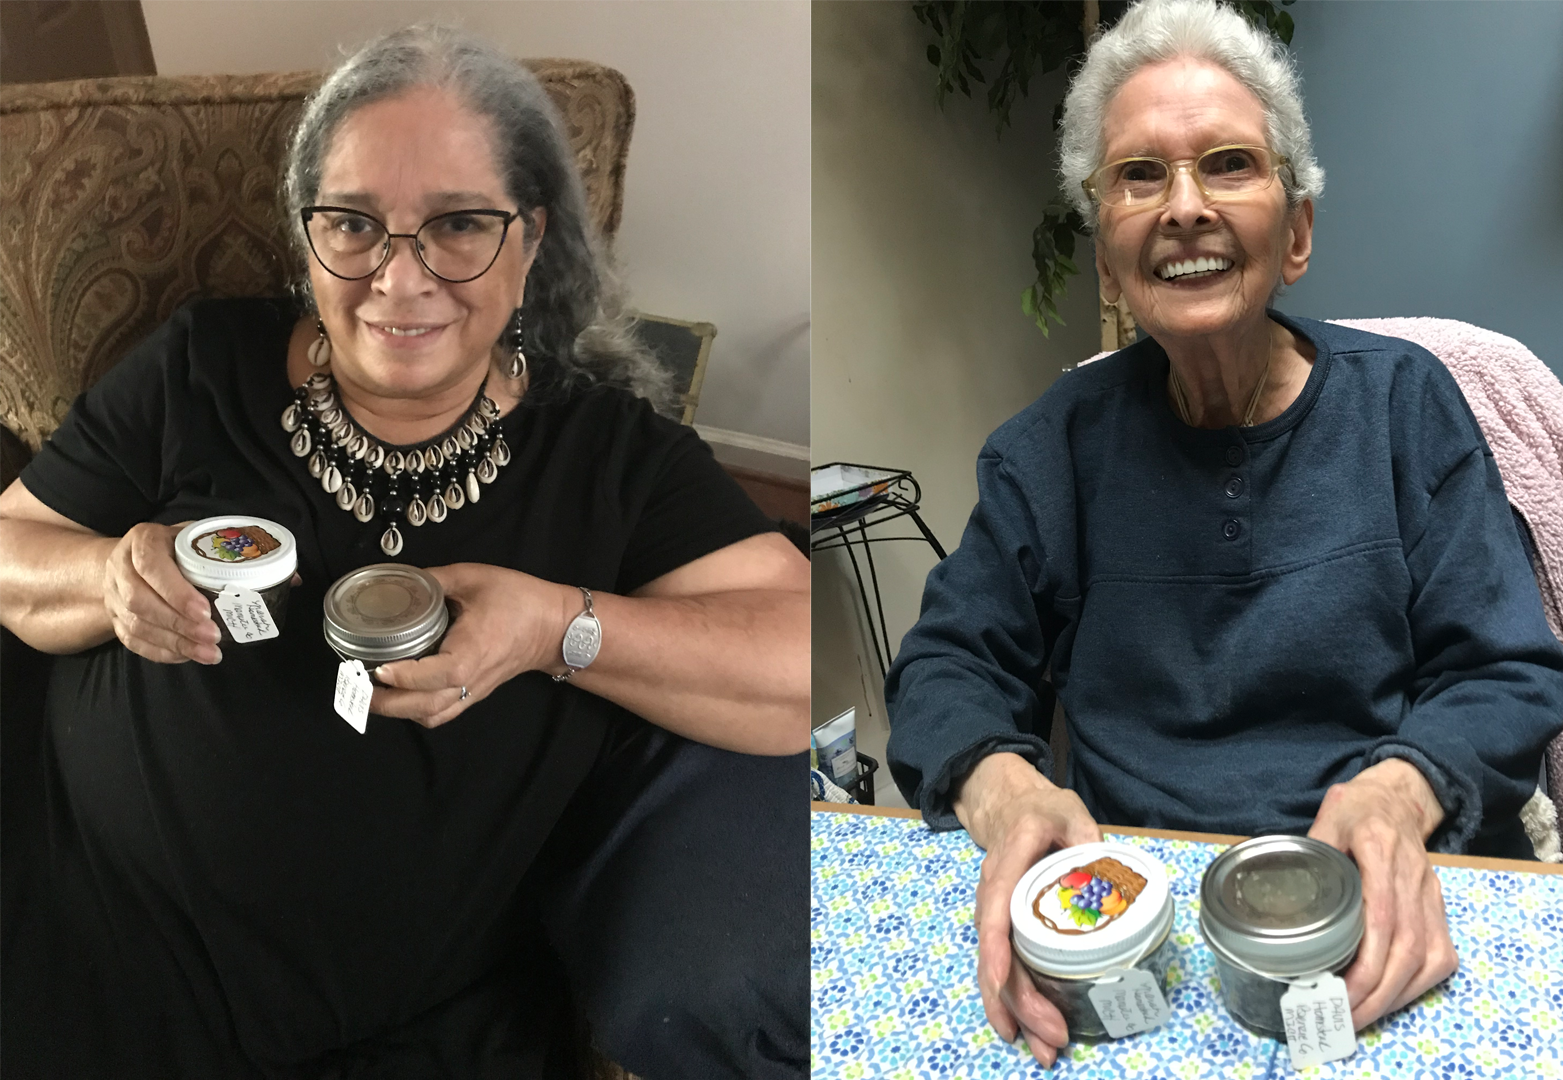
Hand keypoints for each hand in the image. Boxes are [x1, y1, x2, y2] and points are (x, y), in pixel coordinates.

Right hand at [103, 521, 222, 663]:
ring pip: (137, 625)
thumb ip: (211, 550)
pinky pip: (133, 641)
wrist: (130, 560)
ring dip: (175, 642)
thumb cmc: (173, 547)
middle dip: (179, 623)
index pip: (151, 566)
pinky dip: (162, 652)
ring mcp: (114, 595)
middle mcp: (121, 567)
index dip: (176, 592)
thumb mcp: (191, 537)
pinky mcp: (115, 619)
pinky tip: (187, 656)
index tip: (204, 612)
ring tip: (208, 653)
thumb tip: (248, 568)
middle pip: (140, 601)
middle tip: (212, 636)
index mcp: (142, 541)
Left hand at [370, 562, 573, 726]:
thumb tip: (399, 578)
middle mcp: (472, 678)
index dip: (403, 676)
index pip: (434, 675)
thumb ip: (434, 579)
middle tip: (356, 686)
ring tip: (371, 694)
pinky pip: (442, 713)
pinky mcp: (475, 693)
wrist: (553, 626)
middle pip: (426, 707)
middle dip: (387, 704)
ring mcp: (474, 691)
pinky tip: (400, 697)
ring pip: (432, 716)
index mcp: (472, 651)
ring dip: (399, 711)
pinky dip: (417, 712)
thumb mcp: (474, 577)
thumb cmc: (520, 601)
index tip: (377, 668)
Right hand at [954, 752, 1102, 1065]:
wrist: (1008, 807)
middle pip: (996, 953)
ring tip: (1042, 1049)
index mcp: (1010, 859)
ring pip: (994, 968)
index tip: (1002, 979)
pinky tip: (1023, 1030)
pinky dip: (1010, 1002)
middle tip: (1052, 1035)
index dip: (998, 946)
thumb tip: (1110, 874)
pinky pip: (1000, 968)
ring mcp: (993, 912)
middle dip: (1019, 998)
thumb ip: (1088, 837)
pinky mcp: (1001, 928)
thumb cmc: (1042, 811)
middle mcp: (993, 891)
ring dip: (1015, 1010)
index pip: (996, 907)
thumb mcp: (1070, 812)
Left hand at [1308, 758, 1457, 1029]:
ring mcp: (1430, 894)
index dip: (1365, 962)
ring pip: (1427, 958)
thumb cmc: (1356, 809)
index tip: (1340, 991)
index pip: (1381, 917)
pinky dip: (1418, 985)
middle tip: (1343, 1017)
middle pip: (1405, 948)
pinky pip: (1440, 956)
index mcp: (1378, 849)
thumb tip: (1282, 895)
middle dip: (1375, 992)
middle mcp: (1412, 877)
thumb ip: (1308, 855)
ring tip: (1361, 1016)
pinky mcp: (1439, 908)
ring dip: (1396, 996)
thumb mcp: (1324, 820)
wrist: (1398, 797)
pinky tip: (1392, 999)